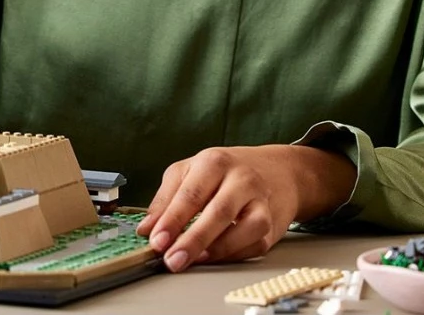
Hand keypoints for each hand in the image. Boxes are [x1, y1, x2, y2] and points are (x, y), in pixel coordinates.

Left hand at [134, 144, 353, 271]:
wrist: (277, 171)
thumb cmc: (227, 172)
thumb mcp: (190, 172)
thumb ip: (165, 198)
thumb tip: (146, 229)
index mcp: (215, 162)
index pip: (191, 194)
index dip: (171, 220)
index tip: (156, 241)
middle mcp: (242, 179)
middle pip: (219, 212)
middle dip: (193, 240)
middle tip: (171, 260)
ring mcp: (261, 202)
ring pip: (246, 229)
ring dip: (218, 250)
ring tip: (194, 260)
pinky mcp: (272, 224)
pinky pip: (254, 245)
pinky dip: (233, 255)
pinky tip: (213, 258)